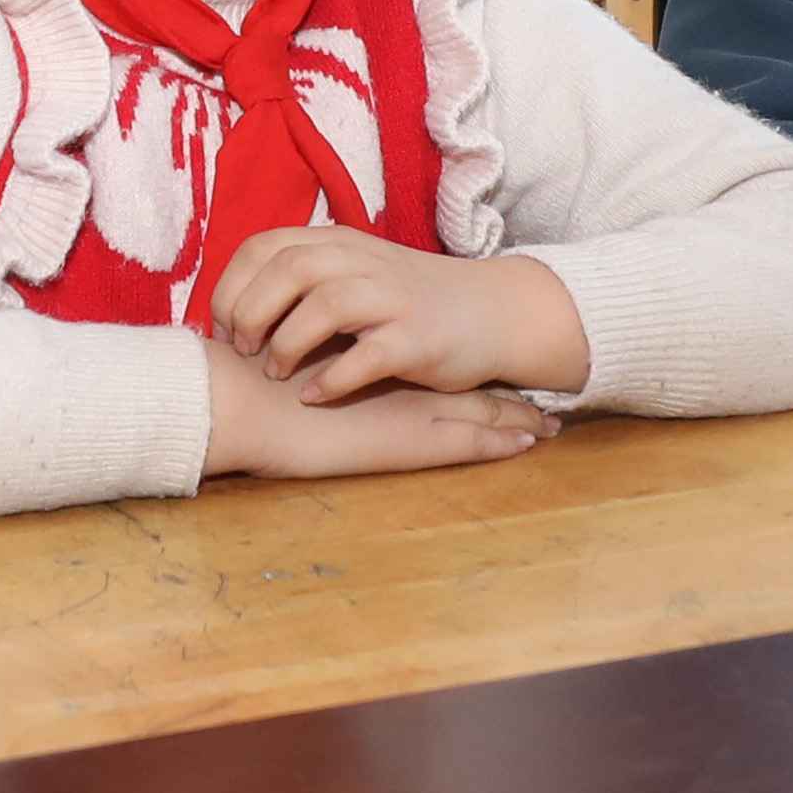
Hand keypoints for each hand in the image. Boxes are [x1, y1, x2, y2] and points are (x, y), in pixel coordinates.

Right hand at [203, 344, 554, 481]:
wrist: (243, 401)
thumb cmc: (246, 383)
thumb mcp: (277, 359)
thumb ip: (291, 356)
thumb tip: (280, 348)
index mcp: (369, 361)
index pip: (419, 361)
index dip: (455, 366)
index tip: (483, 365)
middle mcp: (396, 383)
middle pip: (461, 386)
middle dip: (498, 392)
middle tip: (538, 400)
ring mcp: (408, 410)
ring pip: (475, 411)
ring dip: (511, 415)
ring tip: (548, 423)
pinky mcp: (409, 440)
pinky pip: (467, 441)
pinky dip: (498, 441)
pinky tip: (528, 443)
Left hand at [214, 227, 589, 402]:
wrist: (489, 313)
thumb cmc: (405, 301)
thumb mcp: (351, 272)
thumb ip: (299, 279)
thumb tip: (230, 308)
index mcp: (337, 243)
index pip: (262, 247)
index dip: (230, 286)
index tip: (223, 325)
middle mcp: (362, 262)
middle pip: (287, 270)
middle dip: (251, 312)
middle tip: (243, 349)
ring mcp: (393, 299)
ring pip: (325, 306)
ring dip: (288, 343)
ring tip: (277, 371)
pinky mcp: (417, 340)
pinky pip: (366, 357)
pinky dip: (332, 379)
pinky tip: (315, 396)